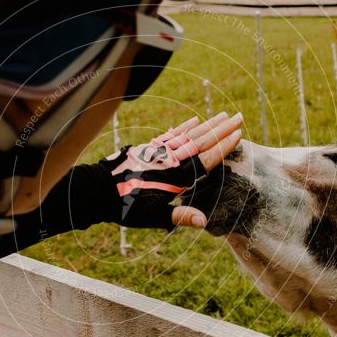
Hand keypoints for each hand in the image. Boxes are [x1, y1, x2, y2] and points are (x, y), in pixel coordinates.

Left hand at [99, 112, 242, 229]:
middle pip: (200, 141)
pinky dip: (184, 126)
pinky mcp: (148, 148)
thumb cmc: (126, 207)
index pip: (205, 159)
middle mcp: (169, 160)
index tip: (239, 135)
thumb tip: (204, 221)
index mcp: (175, 177)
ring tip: (222, 114)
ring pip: (188, 134)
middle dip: (221, 129)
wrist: (97, 190)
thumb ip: (179, 216)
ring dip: (207, 124)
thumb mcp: (153, 217)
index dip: (222, 147)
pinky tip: (193, 120)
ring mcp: (159, 151)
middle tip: (239, 116)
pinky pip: (171, 134)